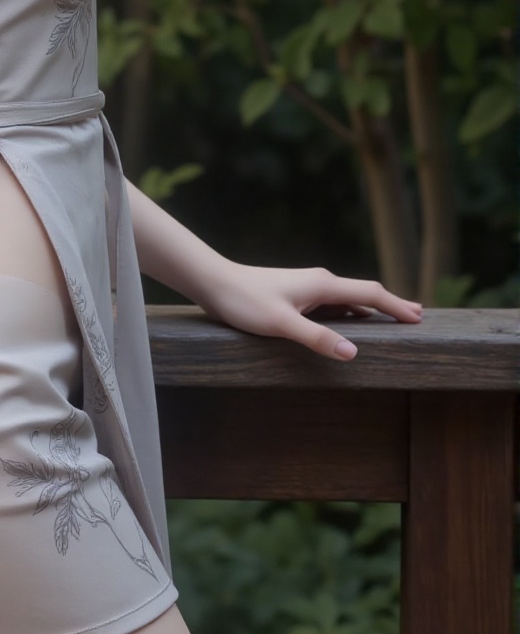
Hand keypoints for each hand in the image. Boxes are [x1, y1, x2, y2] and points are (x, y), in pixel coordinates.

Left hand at [198, 261, 422, 359]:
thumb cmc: (244, 302)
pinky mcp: (296, 294)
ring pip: (349, 297)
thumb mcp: (281, 324)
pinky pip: (334, 303)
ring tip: (391, 319)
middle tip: (417, 315)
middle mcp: (320, 281)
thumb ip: (316, 338)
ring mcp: (308, 287)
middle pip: (365, 292)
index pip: (370, 293)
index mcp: (323, 285)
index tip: (419, 318)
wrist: (214, 281)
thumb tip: (353, 352)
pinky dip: (351, 311)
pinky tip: (351, 321)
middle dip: (391, 304)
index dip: (396, 306)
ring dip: (372, 308)